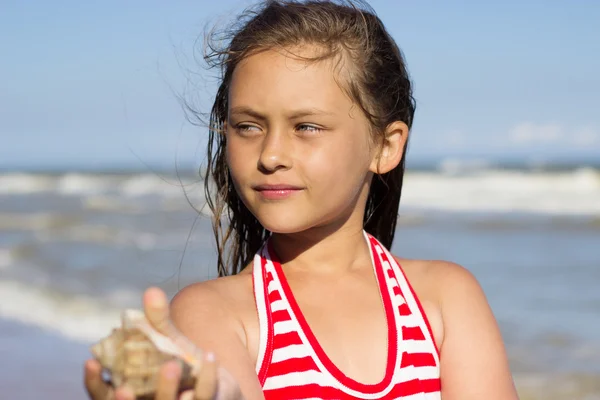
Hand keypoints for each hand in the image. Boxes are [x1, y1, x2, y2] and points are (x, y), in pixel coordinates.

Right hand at [84, 287, 243, 399]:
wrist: (218, 382)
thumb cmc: (181, 363)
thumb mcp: (167, 341)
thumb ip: (157, 321)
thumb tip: (152, 291)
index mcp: (132, 394)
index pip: (102, 395)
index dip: (94, 382)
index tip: (91, 362)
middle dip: (132, 397)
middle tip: (128, 372)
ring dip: (167, 389)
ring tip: (172, 364)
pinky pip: (205, 394)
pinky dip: (208, 376)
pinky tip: (210, 356)